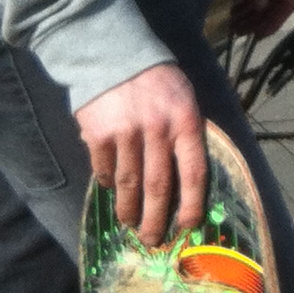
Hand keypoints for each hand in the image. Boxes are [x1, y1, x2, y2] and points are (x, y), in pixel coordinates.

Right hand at [75, 63, 206, 246]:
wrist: (114, 53)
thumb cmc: (157, 81)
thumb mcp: (184, 100)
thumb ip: (186, 134)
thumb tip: (186, 180)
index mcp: (187, 122)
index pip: (194, 173)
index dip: (192, 205)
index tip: (186, 226)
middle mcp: (158, 131)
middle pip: (159, 187)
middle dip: (156, 219)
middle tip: (153, 239)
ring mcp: (127, 134)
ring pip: (129, 185)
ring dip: (129, 210)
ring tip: (130, 223)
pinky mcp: (99, 135)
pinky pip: (104, 170)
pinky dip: (106, 183)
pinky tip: (109, 188)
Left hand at [225, 0, 293, 40]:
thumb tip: (260, 7)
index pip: (288, 0)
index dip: (274, 20)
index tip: (257, 36)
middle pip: (279, 2)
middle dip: (260, 19)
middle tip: (238, 32)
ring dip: (254, 12)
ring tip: (234, 25)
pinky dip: (251, 0)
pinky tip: (238, 9)